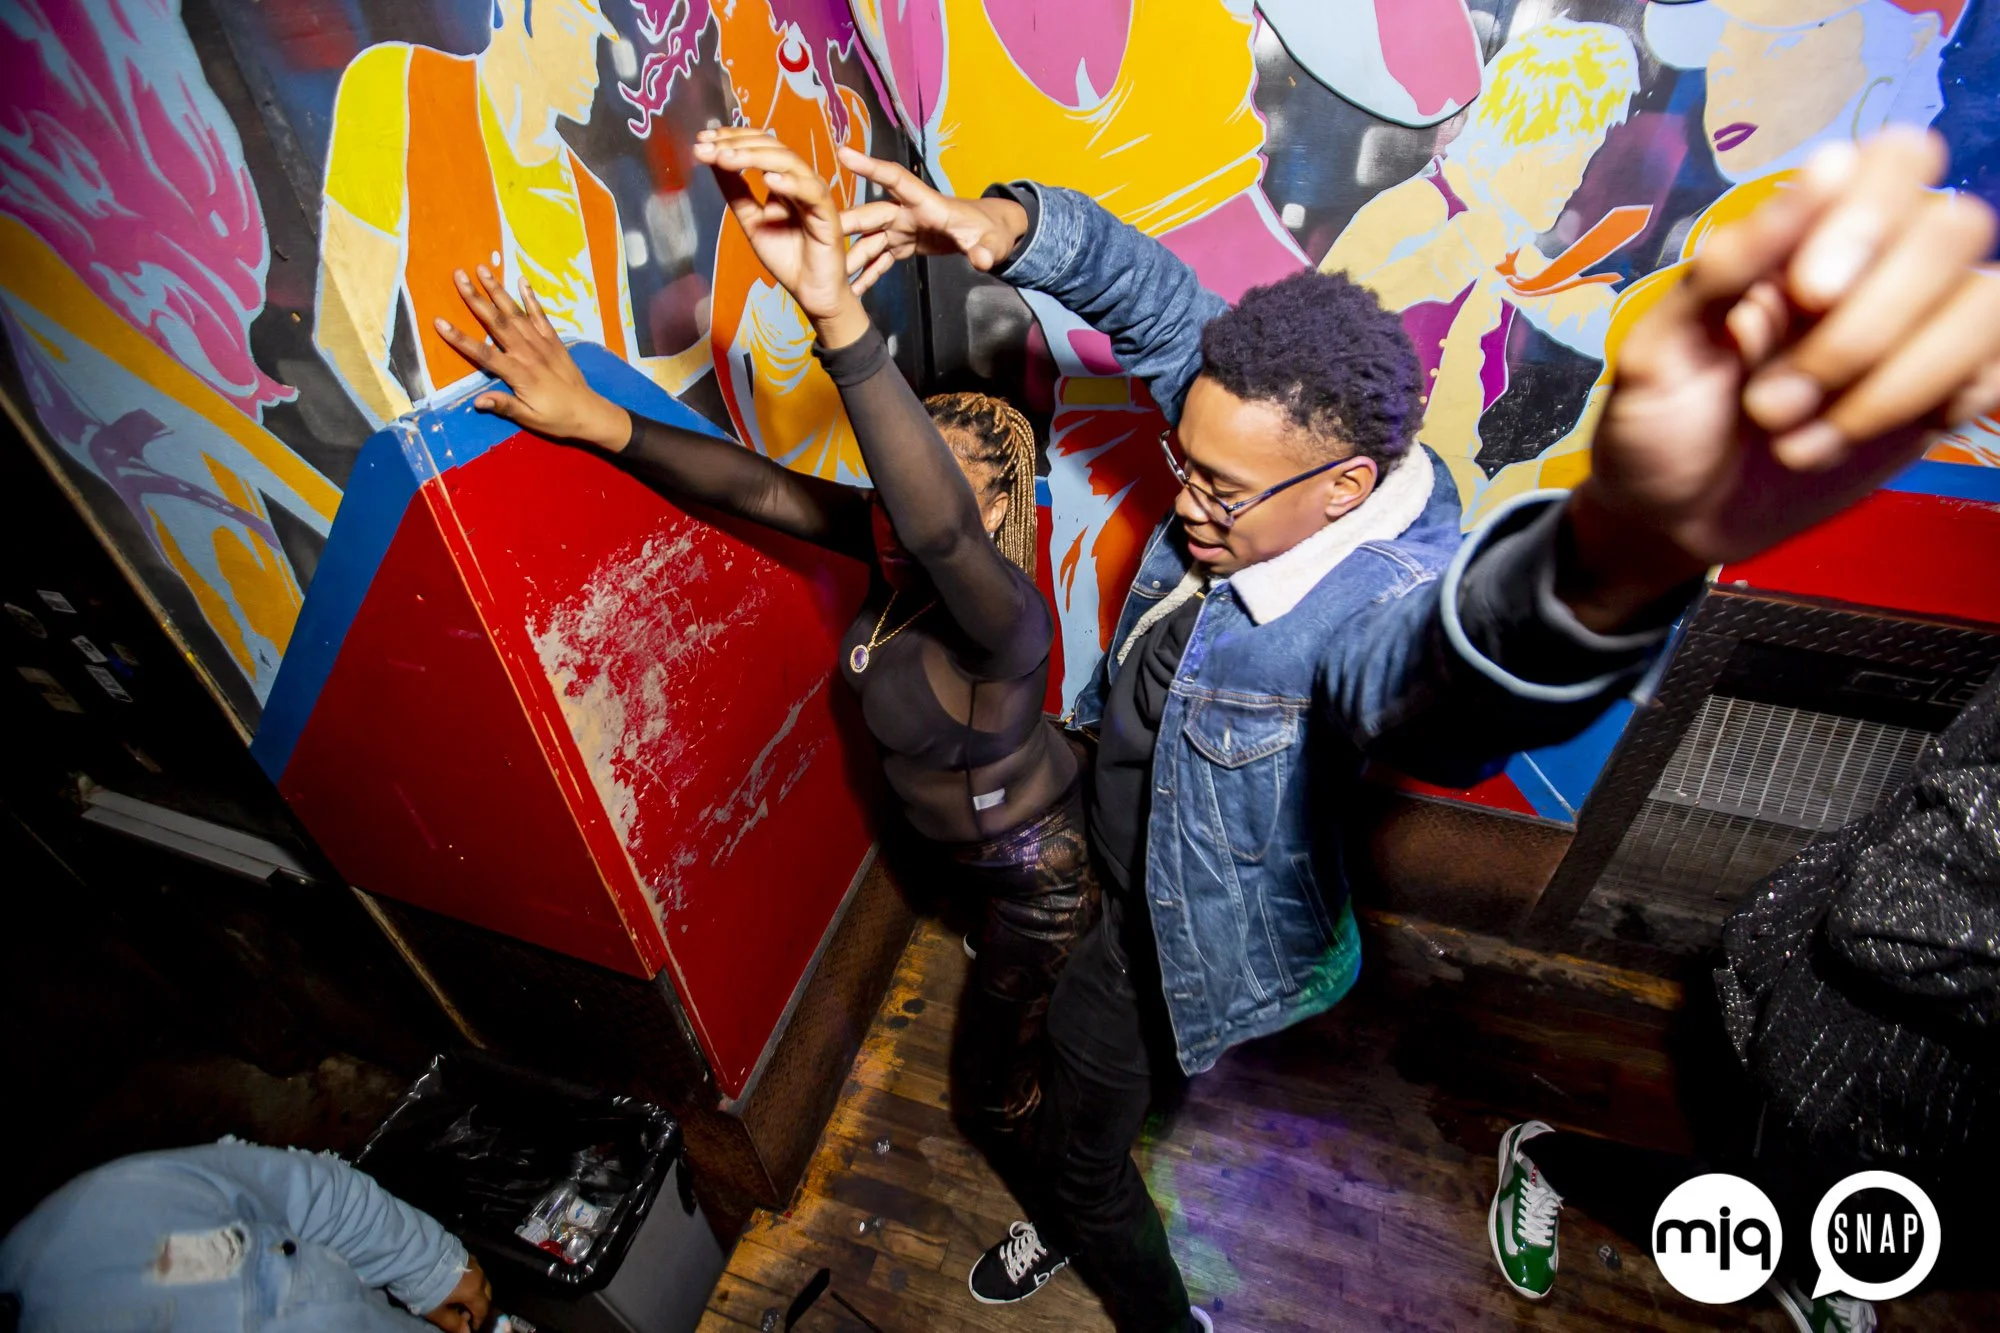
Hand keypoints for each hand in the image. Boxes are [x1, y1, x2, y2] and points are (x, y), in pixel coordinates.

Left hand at [423, 1253, 491, 1332]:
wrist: (417, 1257)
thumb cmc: (428, 1288)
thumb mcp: (437, 1311)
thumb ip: (453, 1324)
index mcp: (474, 1291)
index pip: (483, 1309)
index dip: (479, 1321)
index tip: (472, 1327)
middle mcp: (478, 1275)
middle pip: (486, 1293)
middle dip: (479, 1305)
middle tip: (464, 1313)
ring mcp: (472, 1262)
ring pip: (480, 1280)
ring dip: (474, 1291)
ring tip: (458, 1298)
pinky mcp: (464, 1252)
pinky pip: (473, 1270)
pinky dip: (469, 1280)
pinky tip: (456, 1282)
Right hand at [433, 268, 632, 451]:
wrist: (589, 412)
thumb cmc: (556, 418)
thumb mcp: (529, 419)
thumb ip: (504, 406)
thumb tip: (477, 401)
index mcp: (518, 373)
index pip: (482, 354)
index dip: (459, 338)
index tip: (439, 321)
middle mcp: (527, 352)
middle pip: (496, 322)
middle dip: (475, 298)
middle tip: (459, 275)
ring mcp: (542, 343)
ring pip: (515, 313)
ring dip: (497, 290)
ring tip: (482, 269)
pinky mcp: (554, 340)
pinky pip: (540, 315)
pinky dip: (531, 297)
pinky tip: (521, 281)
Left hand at [693, 128, 862, 341]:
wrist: (811, 293)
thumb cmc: (787, 258)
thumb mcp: (751, 221)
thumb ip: (736, 192)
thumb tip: (713, 161)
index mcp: (784, 179)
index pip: (759, 146)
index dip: (732, 139)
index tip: (702, 140)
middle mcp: (800, 181)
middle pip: (771, 148)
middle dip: (736, 145)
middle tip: (707, 146)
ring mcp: (815, 195)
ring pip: (788, 162)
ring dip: (755, 157)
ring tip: (726, 158)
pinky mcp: (828, 215)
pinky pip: (810, 193)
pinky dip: (790, 184)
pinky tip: (767, 180)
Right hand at [836, 146, 1028, 294]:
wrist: (990, 234)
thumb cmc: (992, 230)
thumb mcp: (993, 241)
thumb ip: (986, 249)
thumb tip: (983, 259)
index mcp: (927, 203)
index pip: (896, 179)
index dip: (871, 167)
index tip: (844, 153)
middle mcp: (908, 213)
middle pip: (871, 215)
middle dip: (844, 222)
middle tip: (814, 229)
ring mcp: (903, 228)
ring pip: (869, 240)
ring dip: (849, 255)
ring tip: (825, 272)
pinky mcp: (904, 244)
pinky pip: (879, 258)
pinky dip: (866, 272)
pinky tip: (849, 287)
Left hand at [1564, 129, 1999, 628]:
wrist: (1672, 519)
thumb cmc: (1657, 420)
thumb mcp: (1659, 347)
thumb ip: (1733, 263)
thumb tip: (1828, 164)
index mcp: (1806, 229)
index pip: (1898, 160)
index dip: (1868, 215)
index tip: (1804, 292)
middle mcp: (1879, 263)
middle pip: (1956, 228)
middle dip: (1864, 326)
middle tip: (1770, 400)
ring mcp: (1922, 328)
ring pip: (1986, 303)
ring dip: (1892, 380)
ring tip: (1794, 437)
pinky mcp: (1946, 393)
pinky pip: (1996, 370)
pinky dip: (1930, 407)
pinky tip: (1851, 441)